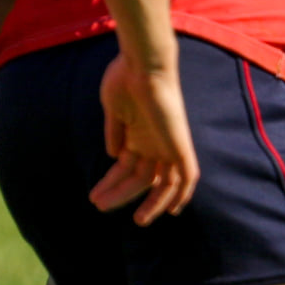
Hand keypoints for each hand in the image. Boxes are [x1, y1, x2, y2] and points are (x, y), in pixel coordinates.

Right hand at [94, 52, 198, 225]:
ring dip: (145, 200)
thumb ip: (116, 132)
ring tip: (132, 219)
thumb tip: (113, 155)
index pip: (126, 166)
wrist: (142, 65)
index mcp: (138, 134)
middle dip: (120, 193)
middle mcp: (154, 141)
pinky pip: (187, 175)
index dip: (113, 183)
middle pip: (139, 176)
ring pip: (158, 181)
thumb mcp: (115, 111)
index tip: (98, 197)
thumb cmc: (125, 80)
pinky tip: (171, 210)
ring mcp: (167, 143)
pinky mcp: (180, 144)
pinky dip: (181, 193)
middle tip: (99, 206)